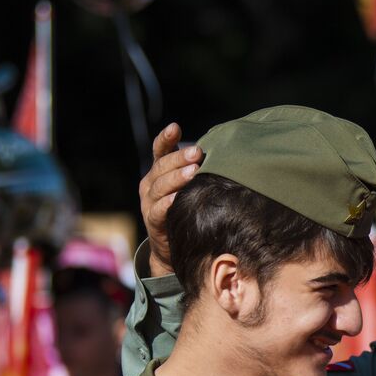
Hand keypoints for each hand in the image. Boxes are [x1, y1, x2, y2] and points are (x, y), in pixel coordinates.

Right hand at [138, 124, 201, 276]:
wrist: (171, 248)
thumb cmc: (185, 211)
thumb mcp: (188, 188)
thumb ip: (196, 172)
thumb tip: (227, 154)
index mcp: (159, 173)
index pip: (160, 151)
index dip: (166, 139)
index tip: (175, 127)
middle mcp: (150, 184)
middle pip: (162, 166)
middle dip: (179, 158)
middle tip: (196, 151)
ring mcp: (149, 202)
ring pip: (160, 186)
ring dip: (176, 178)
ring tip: (192, 171)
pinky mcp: (153, 222)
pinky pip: (158, 210)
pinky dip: (167, 204)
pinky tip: (177, 199)